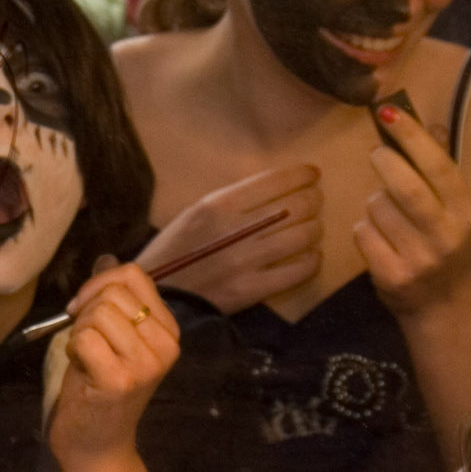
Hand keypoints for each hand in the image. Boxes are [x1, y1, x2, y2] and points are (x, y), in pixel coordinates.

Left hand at [48, 262, 179, 470]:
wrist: (97, 445)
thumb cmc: (98, 389)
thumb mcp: (111, 337)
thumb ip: (111, 299)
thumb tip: (106, 258)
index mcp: (168, 330)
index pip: (134, 275)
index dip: (99, 284)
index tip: (84, 309)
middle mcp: (166, 345)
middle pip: (113, 292)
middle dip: (86, 311)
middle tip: (86, 342)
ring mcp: (146, 364)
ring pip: (98, 313)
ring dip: (79, 333)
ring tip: (87, 359)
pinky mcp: (121, 380)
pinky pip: (84, 338)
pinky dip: (73, 350)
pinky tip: (82, 371)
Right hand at [137, 164, 320, 313]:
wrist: (155, 298)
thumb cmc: (170, 254)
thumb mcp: (192, 215)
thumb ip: (228, 203)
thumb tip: (269, 193)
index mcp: (218, 204)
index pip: (275, 180)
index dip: (302, 174)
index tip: (313, 174)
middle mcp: (237, 228)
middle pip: (297, 205)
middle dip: (313, 200)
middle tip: (315, 202)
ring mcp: (247, 260)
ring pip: (303, 235)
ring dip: (314, 229)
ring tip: (312, 229)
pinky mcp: (252, 289)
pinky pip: (298, 271)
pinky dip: (311, 261)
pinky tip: (311, 257)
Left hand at [354, 103, 470, 317]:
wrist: (444, 308)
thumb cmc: (444, 247)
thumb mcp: (455, 211)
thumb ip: (441, 170)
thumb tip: (430, 125)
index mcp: (467, 213)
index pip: (439, 167)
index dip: (412, 136)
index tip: (388, 112)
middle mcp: (448, 237)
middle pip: (406, 188)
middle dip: (385, 162)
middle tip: (376, 153)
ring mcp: (420, 260)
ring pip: (377, 208)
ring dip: (373, 204)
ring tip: (386, 216)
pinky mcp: (393, 277)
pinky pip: (362, 234)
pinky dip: (363, 229)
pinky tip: (377, 239)